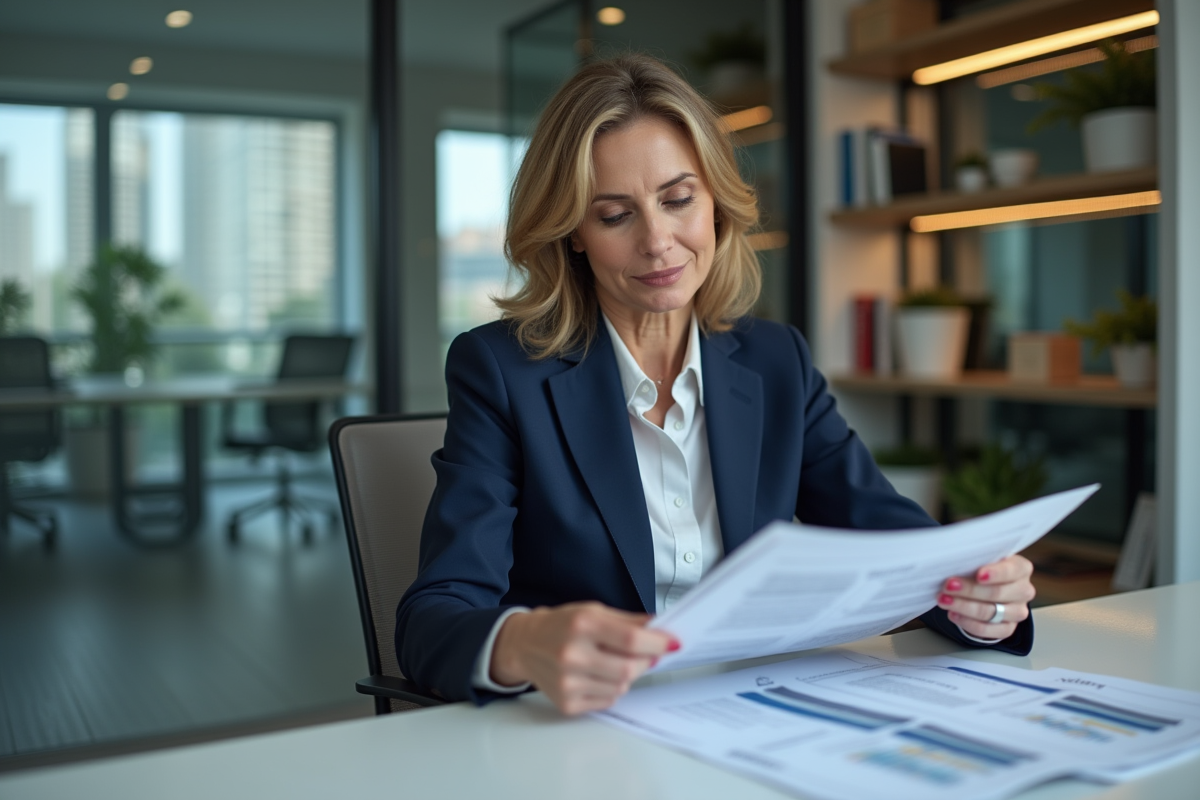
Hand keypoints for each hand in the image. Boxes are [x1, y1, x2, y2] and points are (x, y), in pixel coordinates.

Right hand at [490, 601, 677, 714]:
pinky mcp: (566, 703)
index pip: (631, 638)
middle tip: (646, 654)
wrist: (524, 645)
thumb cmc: (561, 625)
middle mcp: (572, 654)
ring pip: (621, 686)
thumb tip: (660, 629)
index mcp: (582, 624)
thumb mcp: (592, 611)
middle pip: (629, 668)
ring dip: (628, 675)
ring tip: (615, 662)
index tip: (673, 643)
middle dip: (645, 661)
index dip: (657, 643)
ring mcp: (567, 682)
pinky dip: (612, 689)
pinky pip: (607, 700)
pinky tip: (599, 675)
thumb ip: (627, 621)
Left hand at [936, 555, 1035, 639]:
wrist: (984, 589)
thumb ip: (975, 559)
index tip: (979, 575)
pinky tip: (953, 614)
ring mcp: (1017, 611)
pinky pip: (987, 630)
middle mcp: (1023, 590)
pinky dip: (967, 622)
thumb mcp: (981, 559)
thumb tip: (954, 561)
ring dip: (964, 606)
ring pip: (990, 612)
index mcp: (1021, 568)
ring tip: (944, 600)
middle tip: (948, 586)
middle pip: (997, 593)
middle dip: (969, 590)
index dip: (996, 573)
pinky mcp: (1007, 628)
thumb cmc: (982, 569)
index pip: (1012, 571)